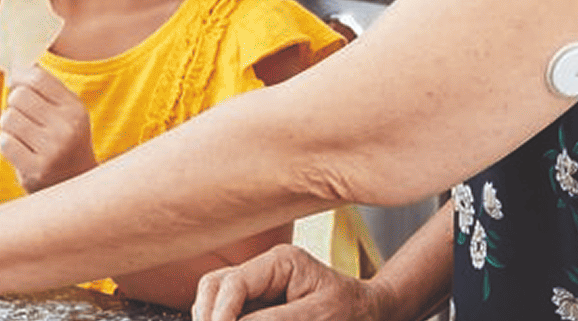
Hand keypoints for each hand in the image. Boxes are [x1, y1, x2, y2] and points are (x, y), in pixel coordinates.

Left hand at [0, 65, 97, 191]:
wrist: (74, 186)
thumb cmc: (64, 143)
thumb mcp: (65, 114)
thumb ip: (44, 90)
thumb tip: (14, 65)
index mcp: (75, 109)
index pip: (37, 77)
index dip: (20, 77)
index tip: (18, 85)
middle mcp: (67, 128)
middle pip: (19, 96)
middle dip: (14, 105)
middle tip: (24, 118)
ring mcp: (52, 150)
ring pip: (8, 118)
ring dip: (9, 126)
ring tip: (23, 136)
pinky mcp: (36, 170)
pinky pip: (4, 141)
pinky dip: (7, 143)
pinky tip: (20, 151)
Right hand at [193, 244, 383, 320]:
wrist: (369, 315)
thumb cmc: (351, 312)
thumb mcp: (317, 316)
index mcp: (280, 262)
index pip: (232, 283)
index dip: (219, 313)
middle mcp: (263, 271)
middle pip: (214, 287)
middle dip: (208, 315)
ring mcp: (258, 288)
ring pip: (214, 301)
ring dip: (214, 318)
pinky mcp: (257, 306)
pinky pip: (229, 313)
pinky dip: (225, 319)